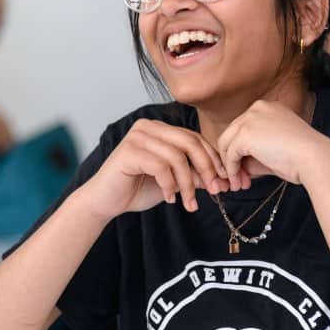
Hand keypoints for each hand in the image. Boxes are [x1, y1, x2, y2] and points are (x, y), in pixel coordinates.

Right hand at [78, 120, 242, 219]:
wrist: (105, 202)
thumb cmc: (136, 189)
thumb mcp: (173, 182)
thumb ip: (194, 176)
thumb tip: (222, 180)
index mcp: (160, 129)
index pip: (195, 138)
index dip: (213, 159)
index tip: (224, 181)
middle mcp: (148, 127)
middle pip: (190, 143)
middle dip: (206, 169)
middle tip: (215, 191)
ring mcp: (137, 136)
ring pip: (177, 157)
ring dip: (188, 184)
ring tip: (188, 203)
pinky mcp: (128, 151)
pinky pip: (161, 166)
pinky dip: (170, 185)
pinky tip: (169, 198)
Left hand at [216, 100, 325, 184]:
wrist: (314, 158)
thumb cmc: (300, 157)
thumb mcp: (274, 150)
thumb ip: (254, 153)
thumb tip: (236, 166)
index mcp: (268, 108)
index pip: (244, 129)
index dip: (242, 151)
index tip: (246, 171)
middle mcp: (257, 108)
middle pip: (232, 134)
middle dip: (233, 159)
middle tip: (240, 180)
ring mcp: (250, 118)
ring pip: (227, 143)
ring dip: (230, 166)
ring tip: (239, 184)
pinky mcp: (245, 133)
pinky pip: (230, 154)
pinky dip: (232, 170)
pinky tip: (240, 182)